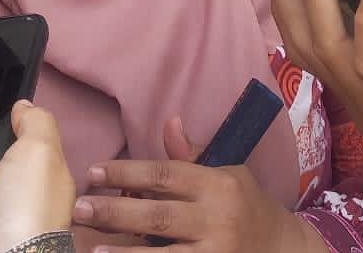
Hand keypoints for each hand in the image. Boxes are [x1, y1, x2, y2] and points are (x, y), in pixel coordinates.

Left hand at [71, 123, 320, 252]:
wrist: (283, 249)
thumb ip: (192, 156)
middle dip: (115, 211)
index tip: (94, 172)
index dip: (127, 172)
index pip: (165, 175)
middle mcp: (217, 219)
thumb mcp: (227, 172)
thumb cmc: (246, 205)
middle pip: (158, 215)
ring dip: (124, 251)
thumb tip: (169, 123)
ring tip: (90, 247)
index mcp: (217, 184)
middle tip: (79, 207)